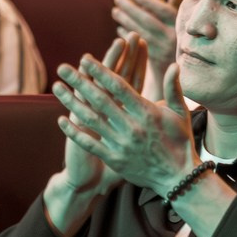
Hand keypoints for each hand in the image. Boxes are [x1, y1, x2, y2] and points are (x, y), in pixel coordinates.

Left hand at [60, 53, 196, 197]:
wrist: (177, 177)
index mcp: (147, 112)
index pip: (119, 87)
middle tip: (63, 68)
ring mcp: (121, 144)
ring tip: (56, 87)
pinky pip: (90, 144)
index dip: (101, 72)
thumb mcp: (180, 113)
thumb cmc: (180, 141)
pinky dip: (74, 132)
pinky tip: (61, 120)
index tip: (85, 59)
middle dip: (79, 82)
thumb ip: (173, 88)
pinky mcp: (114, 159)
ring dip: (71, 102)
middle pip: (100, 100)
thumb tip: (174, 64)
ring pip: (91, 120)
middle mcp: (131, 126)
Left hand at [114, 0, 183, 81]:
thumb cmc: (182, 39)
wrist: (185, 70)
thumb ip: (172, 5)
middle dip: (131, 8)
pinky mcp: (156, 63)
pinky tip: (120, 28)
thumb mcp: (180, 22)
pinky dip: (127, 36)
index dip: (148, 1)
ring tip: (115, 11)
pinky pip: (137, 46)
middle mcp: (174, 39)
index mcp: (182, 26)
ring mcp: (164, 51)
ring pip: (140, 32)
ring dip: (125, 20)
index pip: (163, 10)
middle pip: (148, 21)